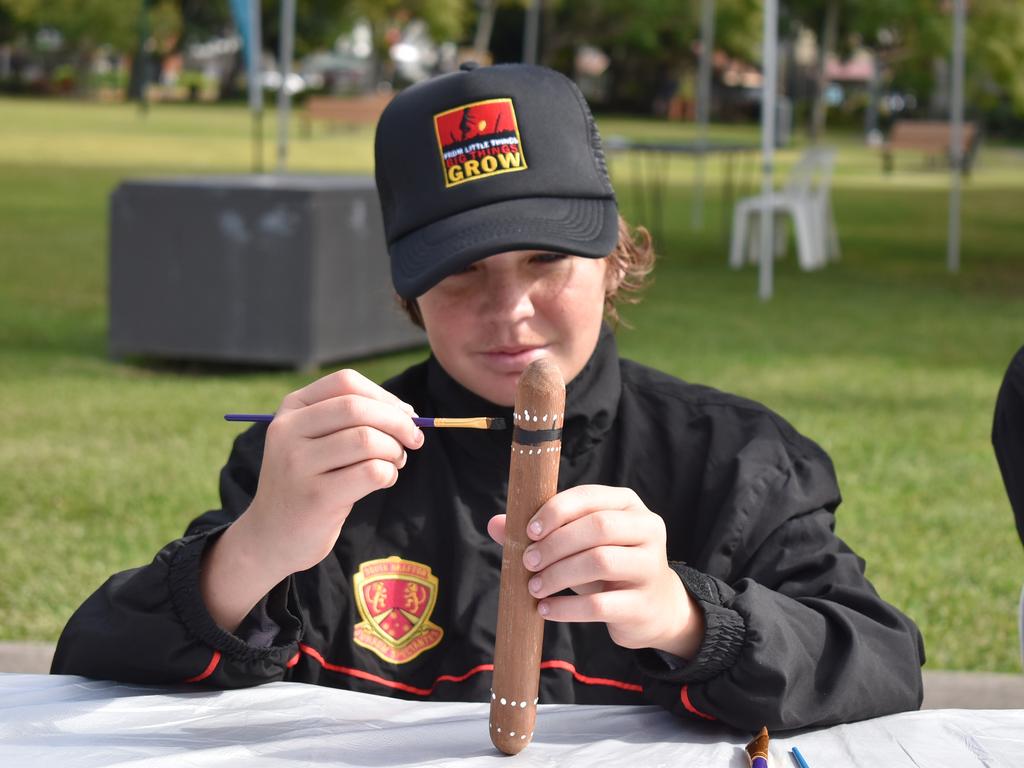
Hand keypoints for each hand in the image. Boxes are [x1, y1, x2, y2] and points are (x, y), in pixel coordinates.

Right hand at [202, 369, 423, 629]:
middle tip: (414, 440)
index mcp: (291, 409)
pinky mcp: (316, 497)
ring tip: (395, 463)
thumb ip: (352, 421)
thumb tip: (408, 414)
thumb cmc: (308, 482)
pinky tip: (384, 480)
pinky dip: (389, 473)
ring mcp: (298, 465)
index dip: (384, 397)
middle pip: (357, 408)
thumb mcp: (314, 442)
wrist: (272, 536)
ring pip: (367, 440)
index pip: (345, 383)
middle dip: (398, 422)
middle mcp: (288, 431)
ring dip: (394, 451)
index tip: (407, 415)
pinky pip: (371, 472)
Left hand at [487, 485, 704, 659]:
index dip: (556, 511)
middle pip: (597, 527)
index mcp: (628, 504)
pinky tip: (545, 609)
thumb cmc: (609, 568)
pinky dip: (565, 608)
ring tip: (534, 586)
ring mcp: (650, 567)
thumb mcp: (579, 545)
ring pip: (599, 561)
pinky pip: (599, 604)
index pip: (589, 496)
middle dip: (555, 544)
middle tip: (527, 562)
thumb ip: (541, 532)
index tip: (529, 531)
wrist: (654, 609)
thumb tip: (494, 524)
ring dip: (558, 574)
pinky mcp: (643, 604)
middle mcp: (647, 529)